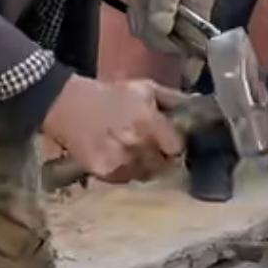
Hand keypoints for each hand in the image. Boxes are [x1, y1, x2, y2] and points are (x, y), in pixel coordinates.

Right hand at [45, 76, 183, 183]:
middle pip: (164, 164)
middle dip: (160, 156)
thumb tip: (199, 106)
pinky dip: (126, 171)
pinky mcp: (104, 172)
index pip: (176, 147)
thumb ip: (174, 98)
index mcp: (148, 121)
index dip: (174, 144)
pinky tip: (117, 156)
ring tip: (132, 150)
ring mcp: (120, 161)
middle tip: (150, 146)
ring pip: (146, 174)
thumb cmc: (110, 94)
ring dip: (144, 165)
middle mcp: (136, 144)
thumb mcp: (144, 88)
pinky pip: (126, 179)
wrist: (68, 105)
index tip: (169, 140)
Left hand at [128, 0, 213, 55]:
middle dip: (154, 29)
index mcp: (201, 9)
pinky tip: (136, 2)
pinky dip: (137, 17)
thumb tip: (161, 34)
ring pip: (155, 35)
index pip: (202, 42)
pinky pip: (145, 27)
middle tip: (144, 10)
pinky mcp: (156, 12)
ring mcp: (171, 15)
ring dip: (143, 21)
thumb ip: (163, 15)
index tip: (187, 77)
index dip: (195, 62)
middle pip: (172, 41)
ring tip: (140, 1)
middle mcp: (189, 16)